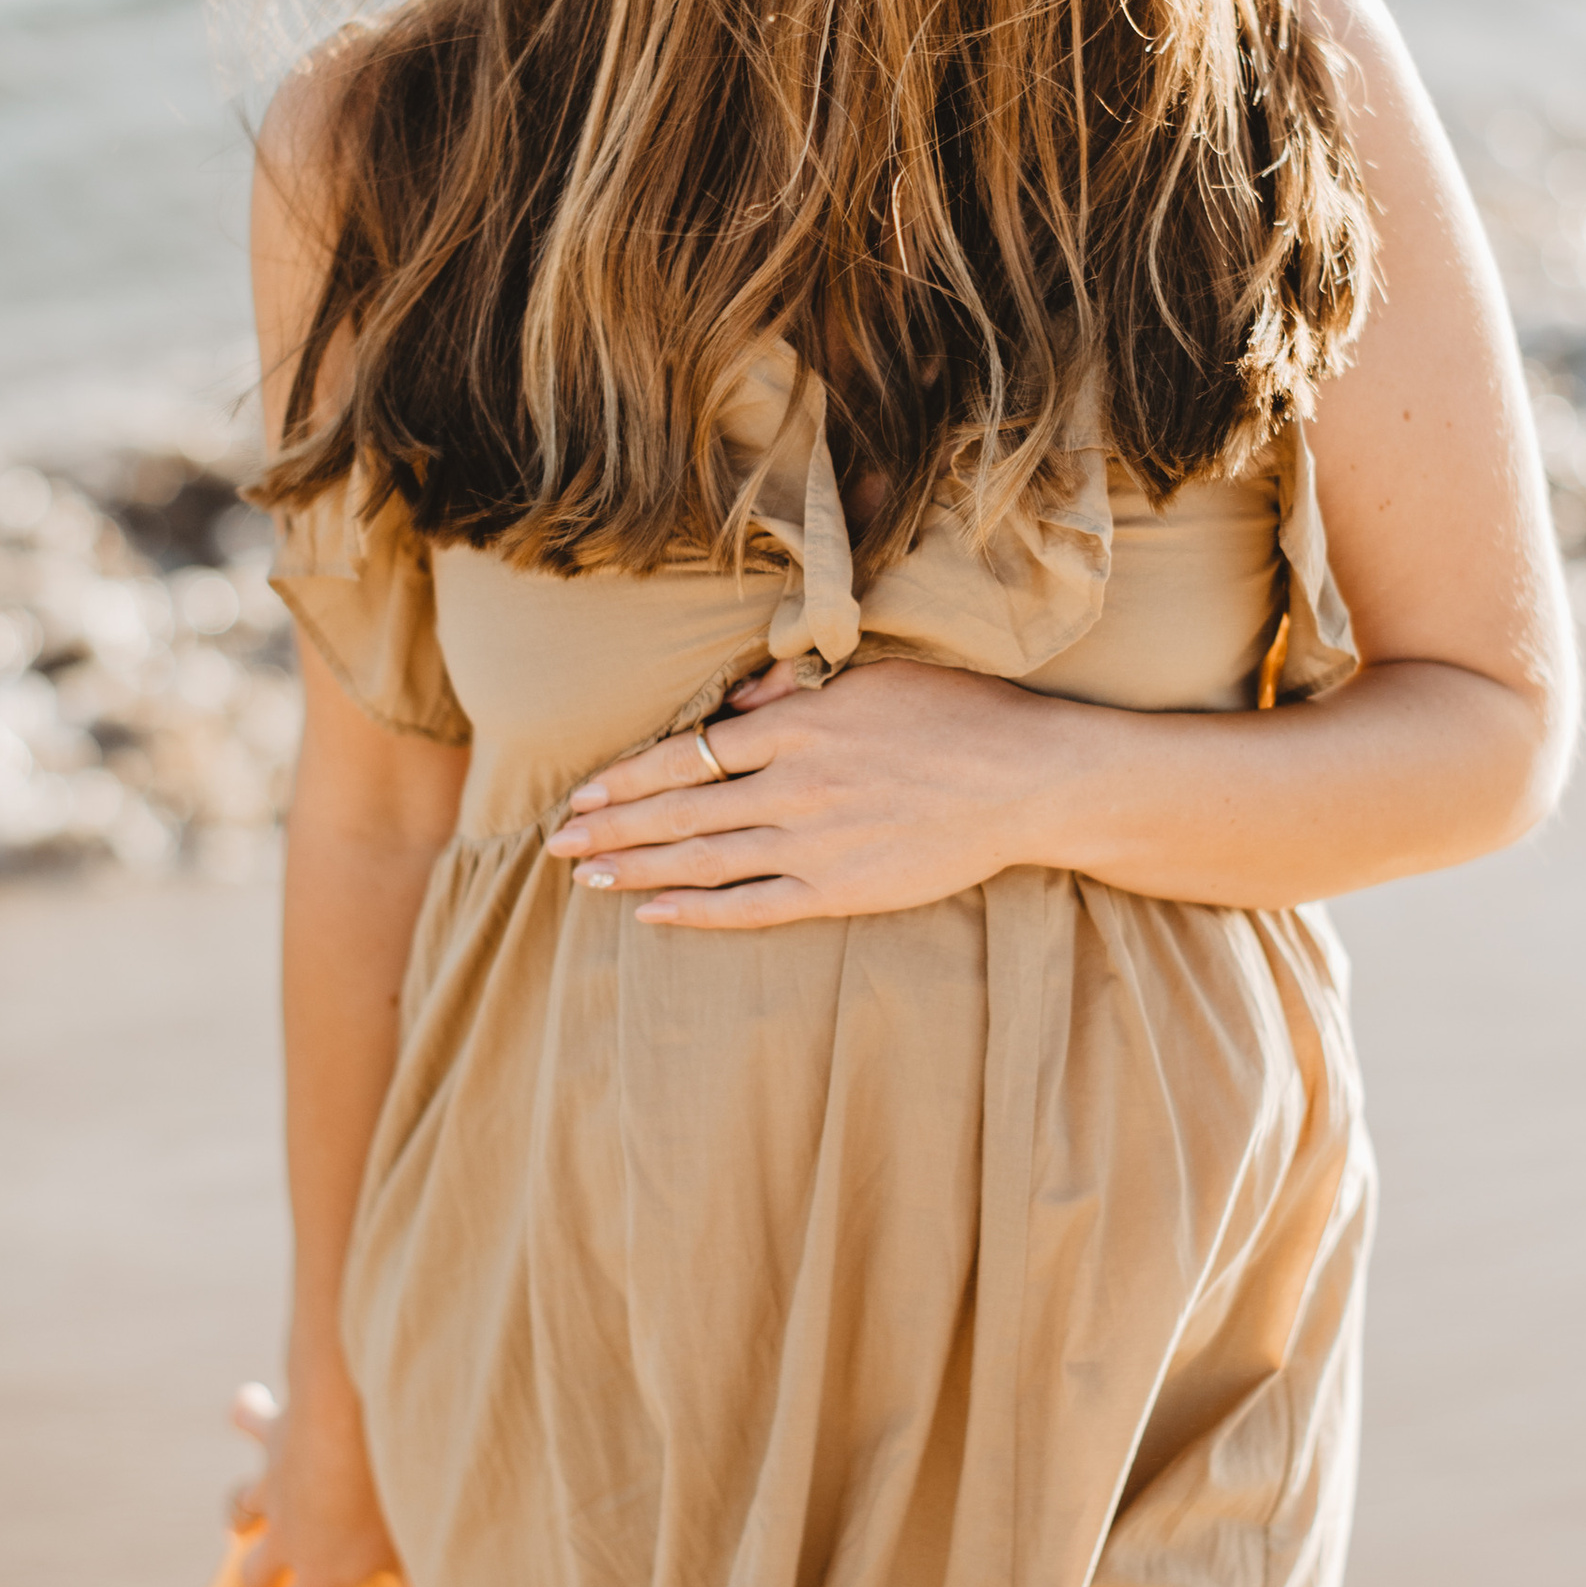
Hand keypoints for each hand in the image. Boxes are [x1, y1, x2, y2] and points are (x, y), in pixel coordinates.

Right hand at [227, 1370, 409, 1586]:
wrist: (358, 1415)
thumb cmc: (396, 1489)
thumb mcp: (419, 1552)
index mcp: (320, 1571)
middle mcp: (287, 1534)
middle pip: (257, 1575)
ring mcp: (275, 1484)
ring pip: (241, 1508)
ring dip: (240, 1518)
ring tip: (240, 1526)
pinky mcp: (276, 1433)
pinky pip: (250, 1421)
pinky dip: (247, 1415)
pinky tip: (246, 1407)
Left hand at [542, 654, 1056, 928]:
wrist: (1028, 779)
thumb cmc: (958, 715)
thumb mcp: (874, 674)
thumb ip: (796, 686)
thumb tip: (736, 697)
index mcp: (797, 726)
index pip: (686, 755)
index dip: (625, 778)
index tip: (581, 793)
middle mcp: (793, 786)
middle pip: (678, 811)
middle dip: (611, 828)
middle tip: (557, 844)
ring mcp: (815, 843)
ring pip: (703, 860)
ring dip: (637, 869)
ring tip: (586, 877)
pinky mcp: (842, 890)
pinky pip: (753, 906)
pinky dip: (698, 911)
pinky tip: (654, 913)